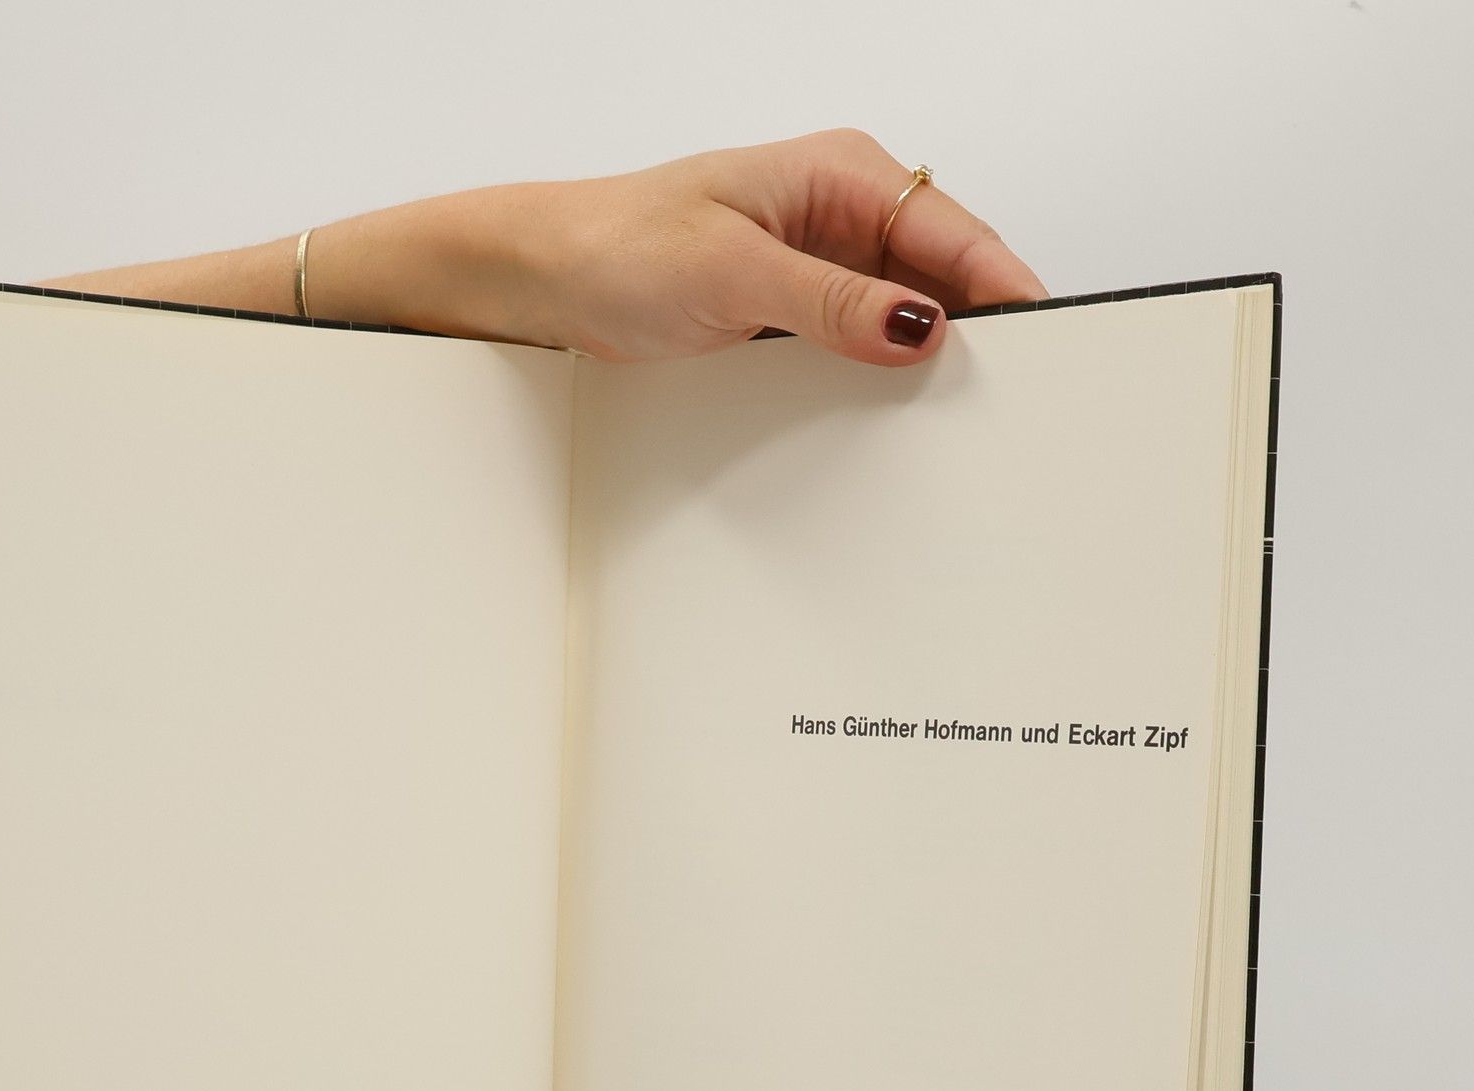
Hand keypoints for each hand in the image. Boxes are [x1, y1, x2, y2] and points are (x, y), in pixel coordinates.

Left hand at [311, 129, 1048, 366]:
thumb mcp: (734, 277)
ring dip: (920, 365)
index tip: (1043, 346)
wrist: (542, 277)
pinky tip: (885, 420)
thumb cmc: (618, 247)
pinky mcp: (789, 315)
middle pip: (941, 279)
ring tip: (952, 421)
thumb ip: (832, 305)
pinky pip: (855, 349)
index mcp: (842, 175)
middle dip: (973, 335)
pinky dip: (874, 382)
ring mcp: (817, 268)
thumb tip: (917, 326)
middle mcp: (840, 215)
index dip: (1005, 291)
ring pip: (901, 320)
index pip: (956, 234)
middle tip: (1003, 403)